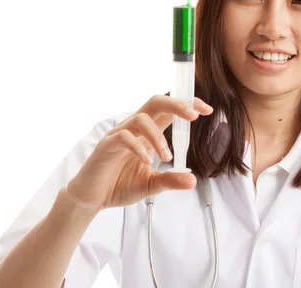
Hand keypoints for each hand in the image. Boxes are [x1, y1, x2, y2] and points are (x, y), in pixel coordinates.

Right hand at [64, 95, 212, 210]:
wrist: (93, 198)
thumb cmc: (120, 184)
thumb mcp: (152, 184)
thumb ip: (171, 180)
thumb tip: (193, 180)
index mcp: (147, 132)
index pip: (168, 110)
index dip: (187, 105)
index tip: (207, 110)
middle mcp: (134, 128)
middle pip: (155, 102)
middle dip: (177, 105)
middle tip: (194, 115)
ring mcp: (119, 135)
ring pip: (141, 118)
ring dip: (158, 136)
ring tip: (167, 157)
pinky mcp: (106, 146)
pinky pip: (124, 137)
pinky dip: (139, 147)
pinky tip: (148, 161)